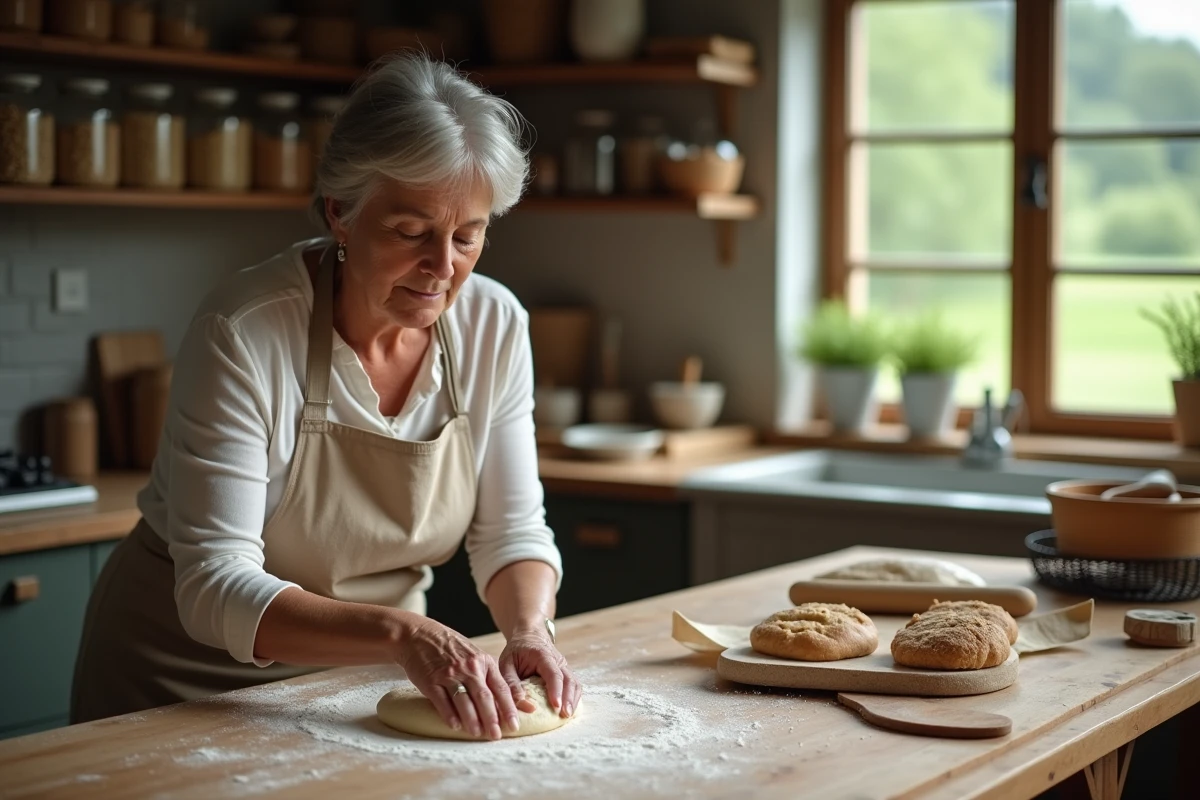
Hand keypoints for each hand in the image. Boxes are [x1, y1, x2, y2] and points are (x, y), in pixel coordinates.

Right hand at [395, 615, 518, 739]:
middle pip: (484, 697)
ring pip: (464, 700)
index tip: (514, 725)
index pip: (500, 688)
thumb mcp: (474, 655)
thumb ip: (489, 675)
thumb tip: (509, 699)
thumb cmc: (451, 648)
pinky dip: (449, 714)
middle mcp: (468, 668)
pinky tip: (455, 726)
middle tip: (496, 736)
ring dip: (471, 720)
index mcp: (483, 662)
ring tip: (477, 733)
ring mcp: (449, 674)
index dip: (508, 708)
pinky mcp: (431, 680)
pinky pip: (442, 700)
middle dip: (492, 719)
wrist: (419, 635)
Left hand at [498, 622, 580, 717]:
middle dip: (568, 698)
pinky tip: (569, 710)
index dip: (556, 690)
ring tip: (567, 716)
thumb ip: (512, 685)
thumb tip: (526, 707)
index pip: (553, 673)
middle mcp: (557, 660)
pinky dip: (573, 698)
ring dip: (572, 700)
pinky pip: (573, 685)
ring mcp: (564, 666)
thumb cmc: (515, 652)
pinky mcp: (565, 673)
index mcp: (542, 655)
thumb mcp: (506, 665)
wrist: (528, 637)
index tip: (556, 705)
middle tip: (564, 716)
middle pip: (568, 679)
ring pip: (574, 683)